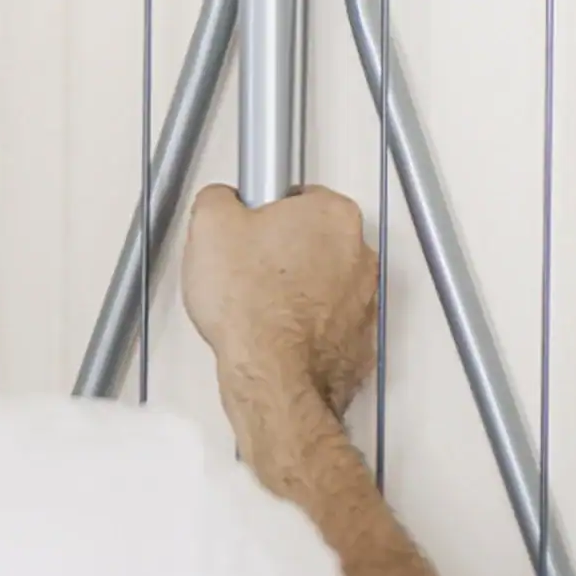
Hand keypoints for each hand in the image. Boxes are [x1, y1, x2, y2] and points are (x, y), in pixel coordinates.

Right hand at [182, 184, 379, 416]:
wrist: (271, 378)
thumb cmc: (251, 307)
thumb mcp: (210, 223)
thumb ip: (219, 197)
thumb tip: (222, 201)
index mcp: (333, 215)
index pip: (298, 197)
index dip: (265, 214)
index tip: (249, 231)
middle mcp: (361, 254)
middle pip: (315, 239)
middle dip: (285, 251)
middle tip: (249, 268)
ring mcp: (366, 301)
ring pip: (325, 282)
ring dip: (298, 290)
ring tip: (259, 306)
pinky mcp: (360, 342)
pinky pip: (329, 323)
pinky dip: (307, 327)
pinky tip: (276, 333)